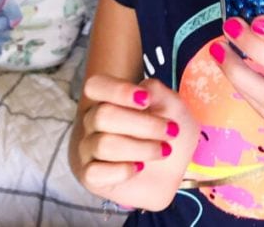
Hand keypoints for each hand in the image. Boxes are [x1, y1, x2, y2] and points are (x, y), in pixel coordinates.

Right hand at [73, 75, 198, 210]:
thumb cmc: (167, 132)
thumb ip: (157, 92)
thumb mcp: (172, 106)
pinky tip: (140, 167)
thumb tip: (143, 89)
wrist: (175, 167)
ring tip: (164, 151)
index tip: (146, 100)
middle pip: (103, 115)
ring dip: (143, 148)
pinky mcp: (89, 177)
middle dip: (144, 125)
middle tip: (171, 131)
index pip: (95, 86)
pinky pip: (95, 173)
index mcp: (108, 99)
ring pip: (104, 144)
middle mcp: (92, 122)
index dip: (118, 91)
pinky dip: (124, 170)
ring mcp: (88, 150)